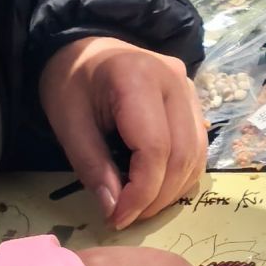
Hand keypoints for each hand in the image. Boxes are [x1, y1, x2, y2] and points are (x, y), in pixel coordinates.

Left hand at [40, 36, 204, 226]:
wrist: (85, 48)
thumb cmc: (71, 83)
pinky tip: (156, 186)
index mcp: (139, 78)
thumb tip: (115, 210)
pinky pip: (197, 147)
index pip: (155, 148)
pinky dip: (181, 174)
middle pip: (182, 154)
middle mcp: (175, 81)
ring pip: (197, 154)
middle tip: (127, 216)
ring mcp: (190, 89)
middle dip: (158, 196)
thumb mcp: (68, 124)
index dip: (141, 191)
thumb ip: (92, 166)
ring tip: (140, 205)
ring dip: (173, 189)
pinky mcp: (194, 101)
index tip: (118, 217)